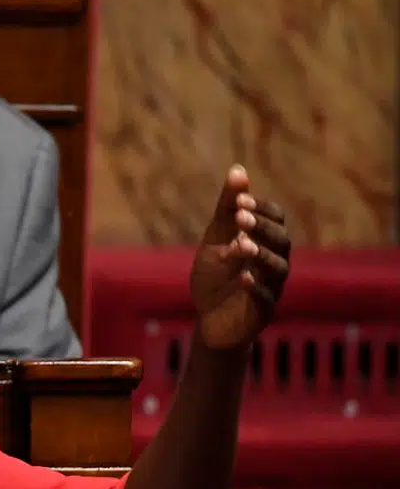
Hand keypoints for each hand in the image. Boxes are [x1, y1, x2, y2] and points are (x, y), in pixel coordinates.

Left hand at [189, 165, 290, 350]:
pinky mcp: (262, 311)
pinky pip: (265, 298)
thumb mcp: (215, 239)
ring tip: (242, 245)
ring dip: (261, 254)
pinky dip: (255, 287)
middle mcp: (274, 261)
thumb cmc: (215, 276)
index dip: (260, 208)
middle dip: (262, 227)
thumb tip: (237, 169)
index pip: (275, 218)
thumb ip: (227, 208)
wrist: (208, 319)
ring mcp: (271, 287)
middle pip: (281, 240)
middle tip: (241, 217)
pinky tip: (242, 278)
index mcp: (265, 241)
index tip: (239, 199)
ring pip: (278, 268)